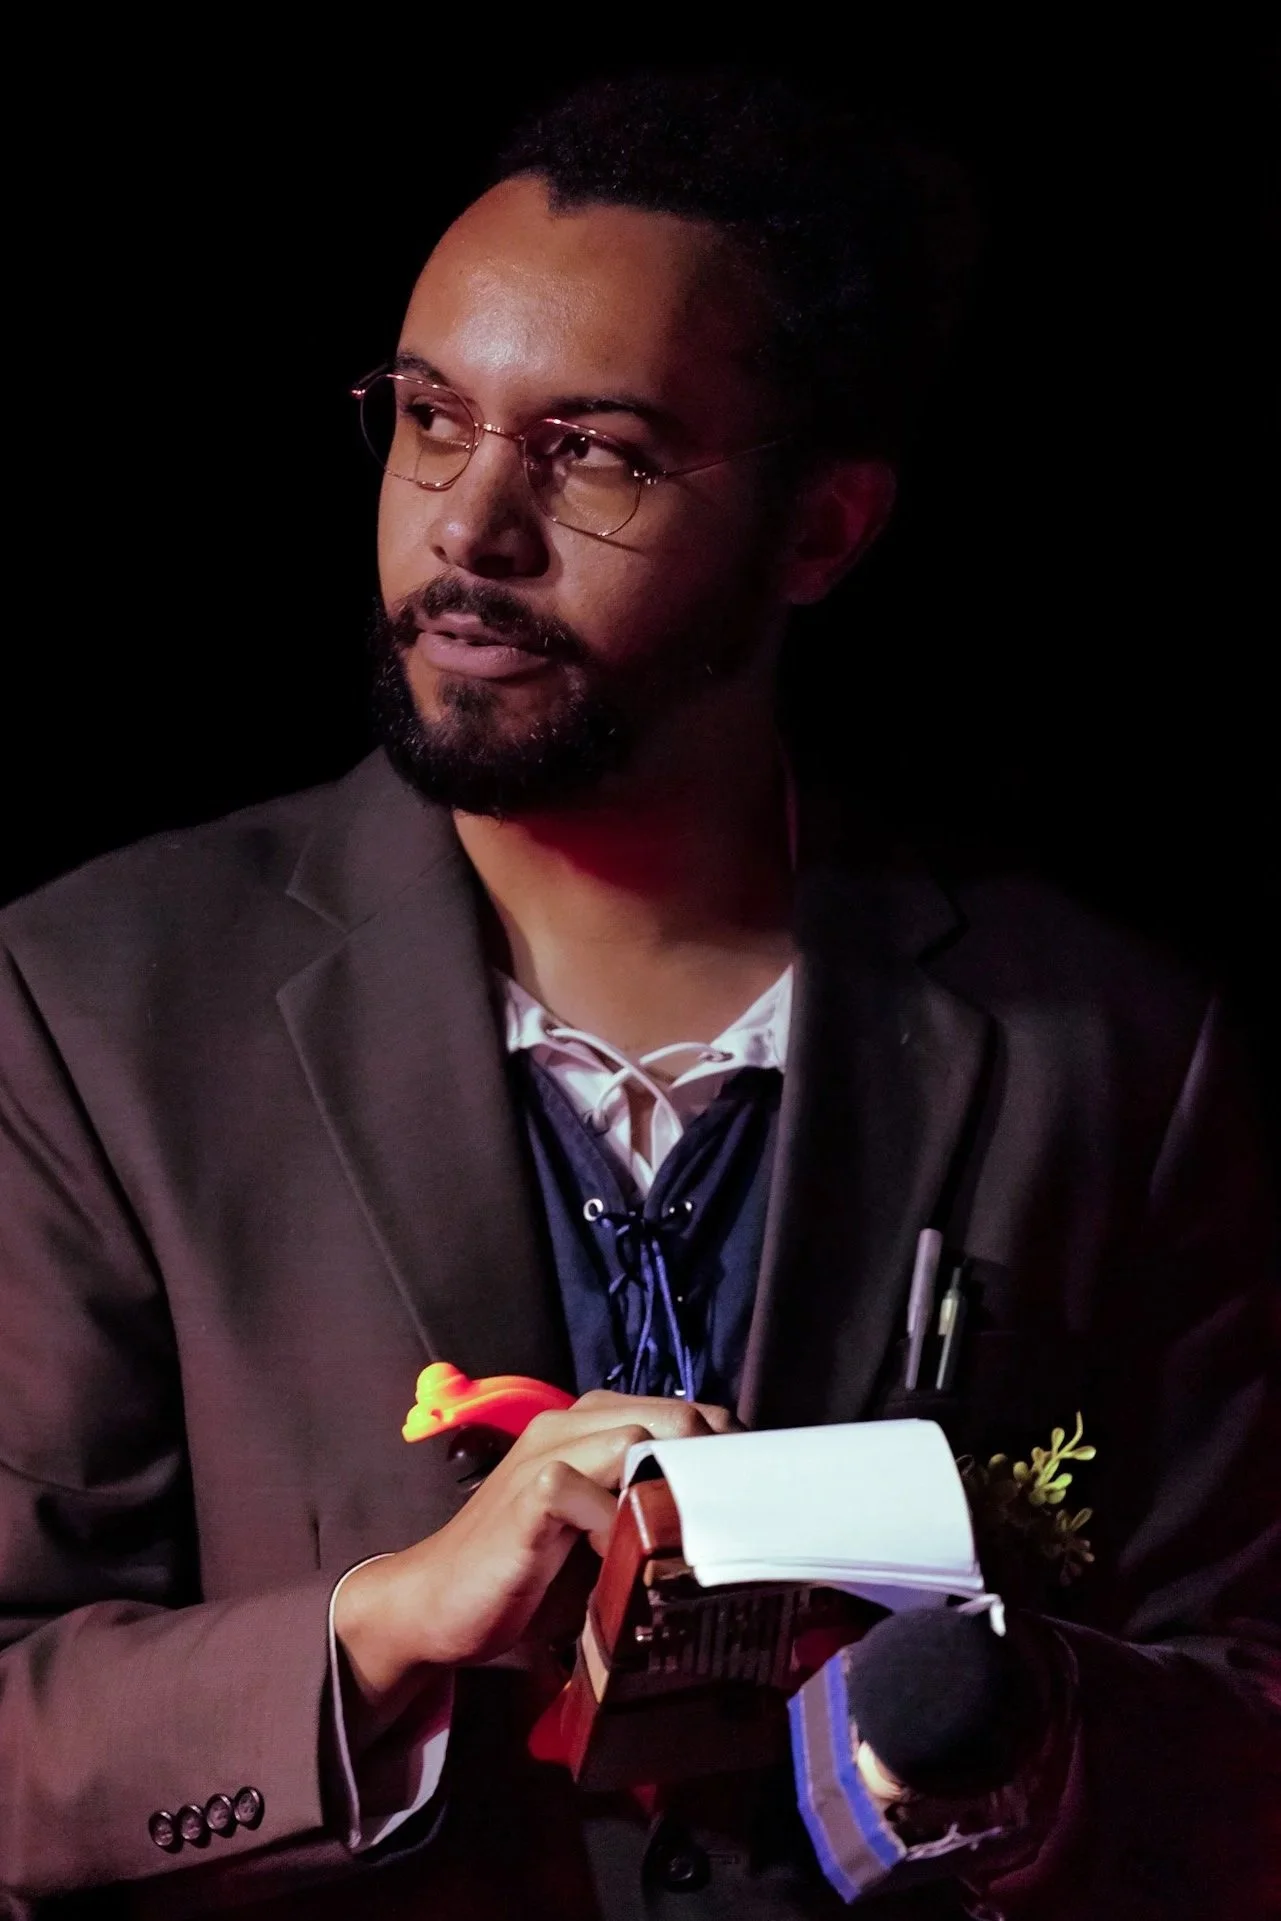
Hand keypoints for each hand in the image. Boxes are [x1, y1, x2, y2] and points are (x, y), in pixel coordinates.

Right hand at [333, 1389, 734, 1741]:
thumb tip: (726, 1527)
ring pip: (637, 1437)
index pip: (685, 1412)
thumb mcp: (599, 1535)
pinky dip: (613, 1524)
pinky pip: (586, 1489)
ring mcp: (546, 1453)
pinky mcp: (528, 1494)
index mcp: (591, 1424)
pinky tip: (617, 1559)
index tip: (758, 1498)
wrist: (437, 1604)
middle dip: (717, 1465)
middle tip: (739, 1523)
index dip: (728, 1450)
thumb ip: (644, 1513)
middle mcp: (570, 1424)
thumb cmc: (525, 1573)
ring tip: (684, 1541)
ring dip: (671, 1491)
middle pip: (674, 1415)